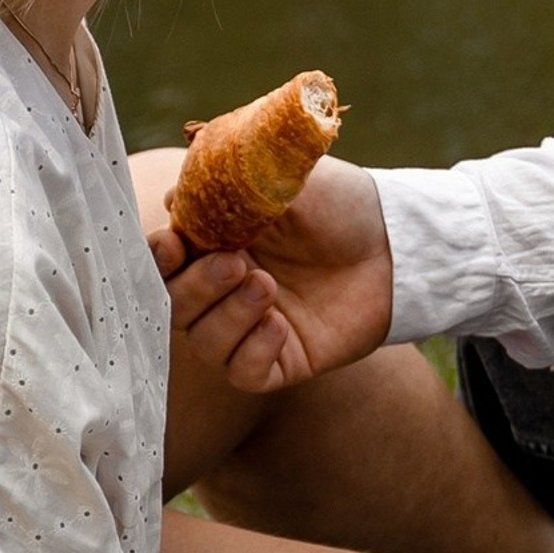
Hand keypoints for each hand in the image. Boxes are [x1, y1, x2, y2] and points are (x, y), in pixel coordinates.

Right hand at [148, 157, 394, 393]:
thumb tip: (173, 197)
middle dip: (195, 287)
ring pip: (206, 343)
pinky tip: (279, 325)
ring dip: (227, 317)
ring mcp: (254, 327)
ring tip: (266, 285)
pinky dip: (252, 351)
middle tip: (234, 262)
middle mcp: (227, 289)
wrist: (395, 238)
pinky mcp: (284, 360)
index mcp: (216, 244)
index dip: (158, 258)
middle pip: (177, 306)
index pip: (165, 262)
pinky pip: (244, 373)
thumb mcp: (281, 179)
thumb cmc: (339, 204)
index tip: (173, 242)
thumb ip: (227, 186)